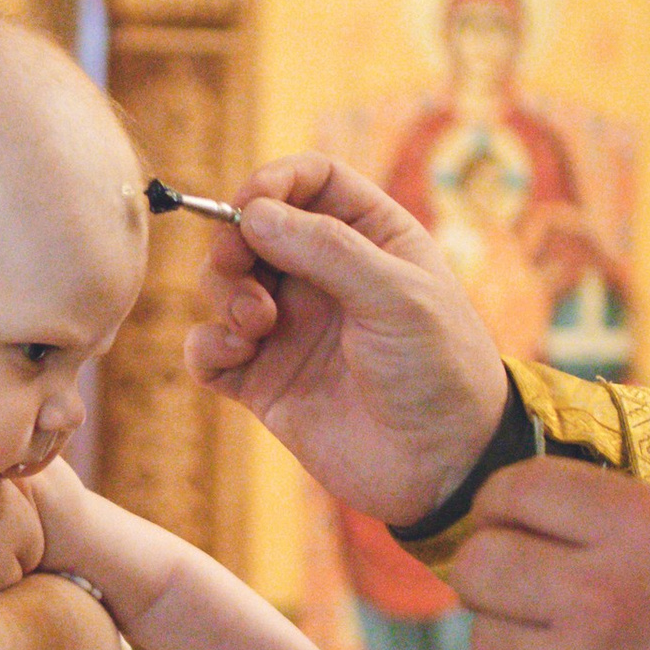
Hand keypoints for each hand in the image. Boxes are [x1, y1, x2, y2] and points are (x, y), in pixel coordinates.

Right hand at [180, 154, 509, 525]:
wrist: (442, 468)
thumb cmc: (439, 370)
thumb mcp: (396, 295)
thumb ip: (326, 248)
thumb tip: (252, 212)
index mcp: (370, 239)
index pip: (311, 182)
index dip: (274, 182)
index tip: (248, 205)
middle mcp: (325, 277)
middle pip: (253, 229)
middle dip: (234, 242)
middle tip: (237, 268)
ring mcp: (290, 328)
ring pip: (223, 285)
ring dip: (223, 294)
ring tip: (255, 326)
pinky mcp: (264, 380)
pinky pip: (210, 349)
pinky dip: (207, 346)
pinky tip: (237, 356)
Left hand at [448, 465, 649, 649]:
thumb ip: (614, 523)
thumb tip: (528, 512)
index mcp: (641, 529)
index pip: (520, 488)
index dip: (504, 500)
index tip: (508, 516)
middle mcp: (598, 598)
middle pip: (479, 565)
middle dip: (492, 568)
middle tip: (518, 580)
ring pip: (487, 642)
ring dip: (518, 639)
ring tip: (574, 646)